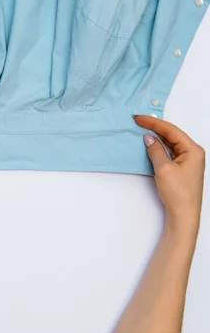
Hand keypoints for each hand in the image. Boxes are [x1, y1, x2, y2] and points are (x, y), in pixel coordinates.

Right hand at [135, 115, 205, 231]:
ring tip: (142, 130)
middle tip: (138, 122)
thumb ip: (156, 151)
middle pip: (172, 135)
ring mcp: (188, 160)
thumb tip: (149, 138)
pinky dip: (159, 147)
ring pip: (170, 143)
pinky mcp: (182, 167)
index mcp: (193, 150)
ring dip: (157, 137)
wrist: (184, 214)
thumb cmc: (178, 193)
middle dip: (155, 128)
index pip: (171, 130)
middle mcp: (193, 152)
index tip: (139, 118)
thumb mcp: (164, 168)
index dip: (154, 123)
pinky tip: (150, 144)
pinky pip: (170, 152)